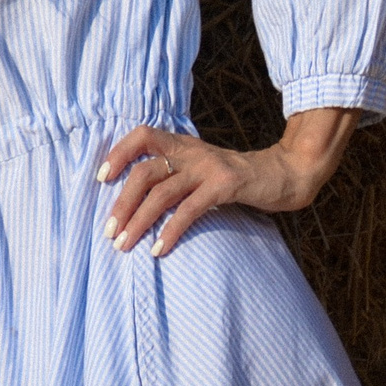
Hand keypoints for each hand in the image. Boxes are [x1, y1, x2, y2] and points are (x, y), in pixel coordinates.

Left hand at [96, 108, 357, 256]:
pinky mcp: (226, 186)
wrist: (285, 174)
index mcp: (182, 144)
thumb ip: (176, 174)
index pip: (142, 135)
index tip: (101, 178)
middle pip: (145, 172)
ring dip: (139, 221)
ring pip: (162, 193)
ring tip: (124, 245)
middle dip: (123, 203)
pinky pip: (190, 209)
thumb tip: (137, 200)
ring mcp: (208, 168)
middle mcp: (191, 152)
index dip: (119, 152)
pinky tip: (159, 250)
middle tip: (109, 231)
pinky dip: (171, 231)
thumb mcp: (201, 168)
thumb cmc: (236, 178)